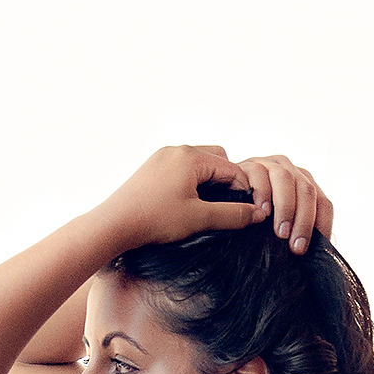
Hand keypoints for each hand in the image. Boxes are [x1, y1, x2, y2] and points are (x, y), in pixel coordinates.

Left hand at [97, 144, 265, 248]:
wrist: (114, 224)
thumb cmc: (155, 220)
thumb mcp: (199, 219)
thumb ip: (233, 215)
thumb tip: (260, 214)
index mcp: (191, 157)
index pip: (232, 168)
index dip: (244, 189)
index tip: (248, 211)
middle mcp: (176, 149)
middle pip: (217, 158)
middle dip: (227, 180)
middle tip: (228, 206)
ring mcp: (162, 157)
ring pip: (199, 163)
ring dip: (209, 181)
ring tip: (209, 206)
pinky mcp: (152, 167)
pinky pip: (182, 167)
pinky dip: (192, 181)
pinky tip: (188, 203)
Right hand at [232, 154, 333, 253]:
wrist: (222, 200)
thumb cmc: (255, 219)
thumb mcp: (279, 227)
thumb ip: (298, 235)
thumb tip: (319, 256)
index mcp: (304, 185)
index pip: (322, 204)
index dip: (319, 227)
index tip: (308, 251)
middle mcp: (291, 171)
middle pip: (307, 192)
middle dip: (304, 222)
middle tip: (295, 248)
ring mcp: (270, 165)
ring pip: (286, 179)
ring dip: (285, 208)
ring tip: (280, 232)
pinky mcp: (249, 164)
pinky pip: (259, 174)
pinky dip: (262, 193)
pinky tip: (260, 211)